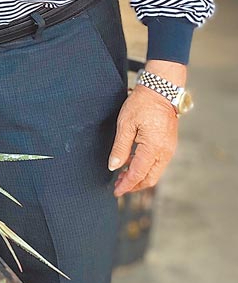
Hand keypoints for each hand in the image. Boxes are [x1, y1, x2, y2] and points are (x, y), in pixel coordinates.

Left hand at [108, 59, 185, 196]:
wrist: (160, 91)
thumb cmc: (141, 105)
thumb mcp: (125, 124)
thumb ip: (120, 147)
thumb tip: (113, 166)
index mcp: (153, 148)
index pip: (137, 174)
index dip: (126, 185)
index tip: (116, 191)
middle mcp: (164, 152)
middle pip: (149, 178)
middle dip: (133, 185)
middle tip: (118, 186)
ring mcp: (169, 150)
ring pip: (154, 172)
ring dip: (139, 177)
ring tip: (122, 176)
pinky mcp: (169, 145)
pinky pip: (157, 163)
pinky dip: (145, 168)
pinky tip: (131, 164)